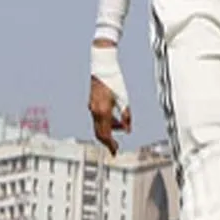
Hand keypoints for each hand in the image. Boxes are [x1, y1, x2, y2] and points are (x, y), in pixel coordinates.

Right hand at [89, 40, 130, 155]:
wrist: (102, 68)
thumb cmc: (115, 81)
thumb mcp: (124, 98)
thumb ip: (126, 115)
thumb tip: (127, 130)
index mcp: (103, 111)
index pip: (105, 134)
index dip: (110, 145)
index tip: (115, 152)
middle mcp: (95, 111)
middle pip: (99, 133)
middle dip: (108, 141)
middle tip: (115, 148)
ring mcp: (92, 108)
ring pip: (99, 125)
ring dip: (110, 130)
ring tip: (122, 127)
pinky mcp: (92, 104)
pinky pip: (98, 118)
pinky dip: (107, 122)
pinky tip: (116, 119)